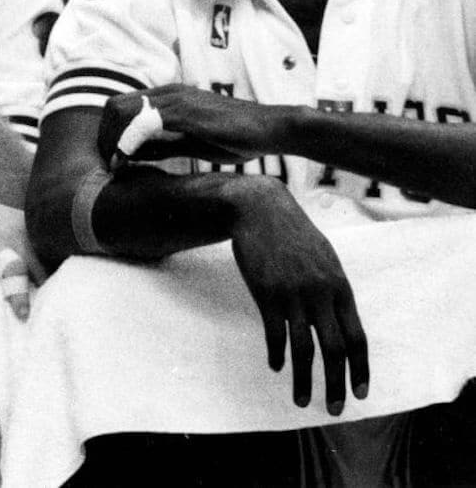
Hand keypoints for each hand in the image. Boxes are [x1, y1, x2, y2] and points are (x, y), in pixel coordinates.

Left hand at [98, 85, 289, 165]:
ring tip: (113, 166)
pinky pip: (144, 122)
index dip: (109, 132)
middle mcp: (168, 93)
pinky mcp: (186, 111)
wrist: (269, 129)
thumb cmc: (234, 137)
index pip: (122, 106)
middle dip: (104, 136)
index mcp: (168, 97)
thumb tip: (131, 155)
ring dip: (112, 141)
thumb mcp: (189, 142)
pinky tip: (126, 162)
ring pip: (124, 112)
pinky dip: (128, 142)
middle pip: (115, 106)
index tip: (110, 158)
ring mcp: (176, 99)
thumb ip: (161, 145)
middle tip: (107, 164)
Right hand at [228, 176, 368, 414]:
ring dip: (303, 379)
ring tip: (300, 400)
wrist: (260, 210)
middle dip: (337, 384)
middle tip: (335, 409)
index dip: (360, 369)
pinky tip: (276, 366)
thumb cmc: (293, 234)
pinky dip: (277, 354)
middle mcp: (321, 293)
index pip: (358, 338)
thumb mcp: (325, 258)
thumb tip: (341, 321)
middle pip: (335, 350)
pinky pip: (275, 333)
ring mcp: (293, 294)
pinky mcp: (266, 293)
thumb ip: (334, 289)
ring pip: (304, 348)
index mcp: (340, 287)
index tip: (360, 393)